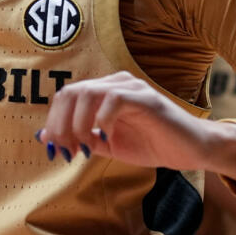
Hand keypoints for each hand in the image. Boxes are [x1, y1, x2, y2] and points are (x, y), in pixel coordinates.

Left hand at [36, 71, 235, 184]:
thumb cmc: (153, 145)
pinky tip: (104, 139)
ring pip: (88, 93)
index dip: (54, 123)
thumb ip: (79, 138)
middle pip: (71, 92)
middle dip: (61, 125)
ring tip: (85, 148)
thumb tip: (44, 137)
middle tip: (67, 151)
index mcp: (104, 91)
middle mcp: (115, 83)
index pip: (66, 96)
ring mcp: (132, 88)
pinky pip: (114, 99)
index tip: (56, 151)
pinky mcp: (147, 98)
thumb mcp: (108, 145)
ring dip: (78, 125)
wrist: (191, 151)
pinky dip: (101, 121)